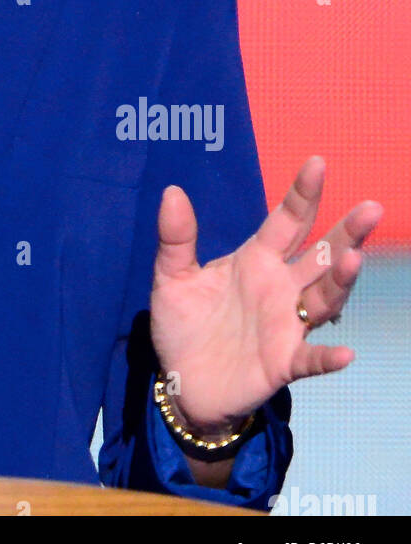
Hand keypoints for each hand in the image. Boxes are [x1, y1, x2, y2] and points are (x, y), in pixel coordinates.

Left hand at [149, 155, 382, 434]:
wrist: (181, 381)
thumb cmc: (183, 323)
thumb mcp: (171, 277)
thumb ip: (176, 237)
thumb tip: (172, 191)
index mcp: (257, 260)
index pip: (286, 221)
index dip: (302, 193)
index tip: (317, 162)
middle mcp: (280, 287)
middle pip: (321, 255)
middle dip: (346, 232)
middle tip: (371, 207)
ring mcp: (286, 324)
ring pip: (323, 298)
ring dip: (340, 281)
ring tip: (352, 260)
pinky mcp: (283, 363)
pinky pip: (311, 358)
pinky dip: (328, 356)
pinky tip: (346, 353)